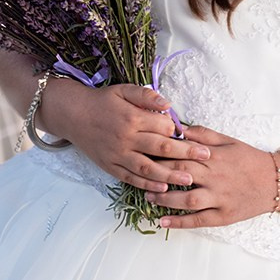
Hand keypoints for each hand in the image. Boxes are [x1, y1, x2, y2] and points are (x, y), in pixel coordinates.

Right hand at [37, 80, 210, 195]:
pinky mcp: (110, 167)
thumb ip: (146, 96)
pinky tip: (162, 189)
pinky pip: (131, 179)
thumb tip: (168, 104)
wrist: (73, 114)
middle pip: (161, 149)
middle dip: (186, 154)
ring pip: (148, 169)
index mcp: (132, 118)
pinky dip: (147, 186)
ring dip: (170, 176)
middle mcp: (126, 138)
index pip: (163, 127)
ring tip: (190, 180)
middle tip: (206, 158)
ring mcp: (117, 155)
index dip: (180, 131)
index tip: (196, 136)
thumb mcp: (123, 90)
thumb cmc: (102, 101)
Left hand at [154, 126, 279, 229]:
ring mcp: (219, 198)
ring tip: (147, 196)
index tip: (145, 151)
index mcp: (215, 157)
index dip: (162, 153)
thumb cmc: (250, 159)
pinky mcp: (223, 216)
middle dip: (158, 175)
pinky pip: (198, 220)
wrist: (277, 181)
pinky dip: (179, 222)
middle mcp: (215, 178)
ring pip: (187, 200)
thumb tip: (180, 130)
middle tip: (139, 173)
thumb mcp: (229, 141)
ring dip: (164, 199)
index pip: (183, 153)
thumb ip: (204, 135)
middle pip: (181, 175)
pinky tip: (163, 222)